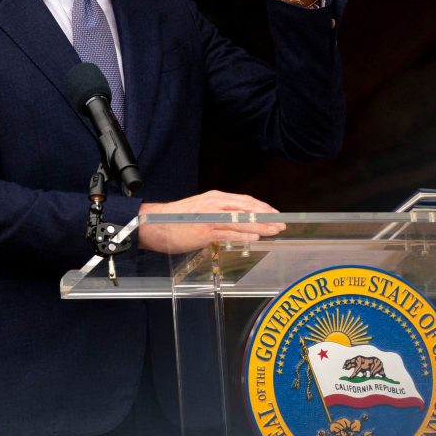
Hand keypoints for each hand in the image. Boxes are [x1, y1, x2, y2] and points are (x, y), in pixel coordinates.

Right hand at [136, 189, 286, 252]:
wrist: (153, 223)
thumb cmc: (176, 219)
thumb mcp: (201, 210)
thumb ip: (218, 213)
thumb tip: (235, 219)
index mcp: (216, 198)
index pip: (245, 200)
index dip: (262, 207)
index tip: (275, 214)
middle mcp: (216, 204)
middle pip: (248, 208)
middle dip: (267, 216)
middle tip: (282, 223)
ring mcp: (211, 218)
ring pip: (242, 220)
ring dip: (261, 226)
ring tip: (275, 231)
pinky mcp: (205, 231)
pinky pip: (229, 233)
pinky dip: (244, 235)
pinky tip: (255, 238)